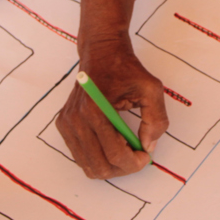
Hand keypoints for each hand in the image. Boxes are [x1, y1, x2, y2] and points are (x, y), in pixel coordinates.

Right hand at [55, 42, 167, 177]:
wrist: (100, 51)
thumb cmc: (125, 68)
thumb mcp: (151, 89)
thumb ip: (156, 120)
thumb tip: (148, 147)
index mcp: (95, 110)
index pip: (114, 154)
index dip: (134, 163)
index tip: (146, 155)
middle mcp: (75, 119)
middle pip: (100, 166)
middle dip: (123, 168)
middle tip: (138, 156)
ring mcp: (67, 124)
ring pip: (88, 166)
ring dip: (111, 165)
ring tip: (126, 149)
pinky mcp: (63, 125)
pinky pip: (81, 156)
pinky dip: (99, 158)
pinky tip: (112, 144)